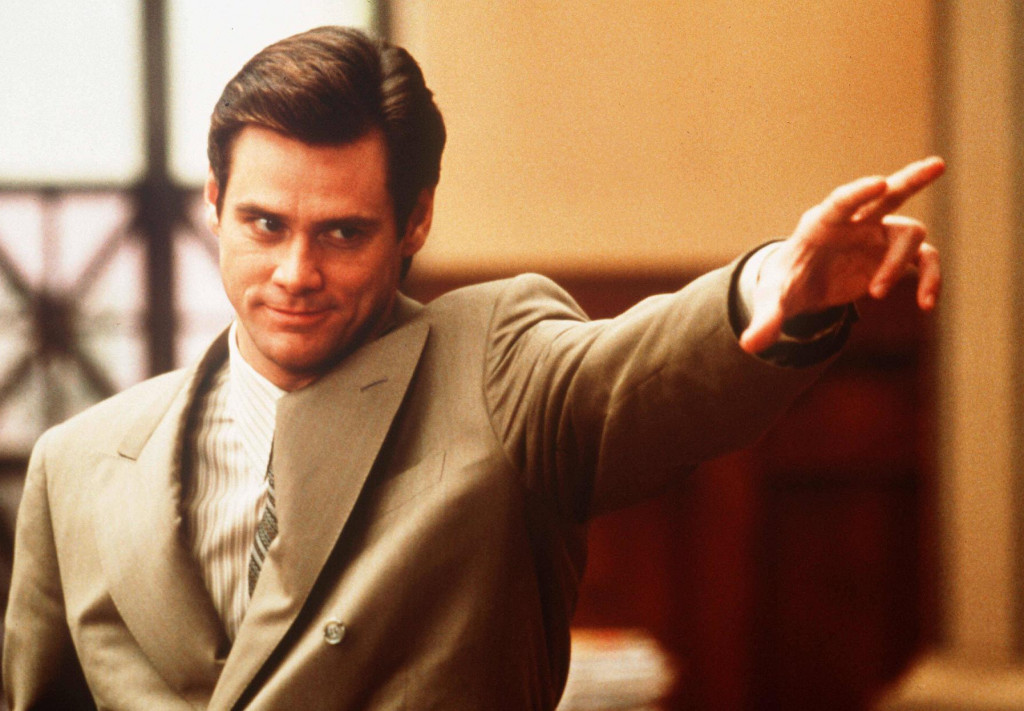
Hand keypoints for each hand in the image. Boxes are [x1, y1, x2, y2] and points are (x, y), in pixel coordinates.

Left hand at [739, 156, 945, 353]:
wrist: (800, 290)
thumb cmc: (784, 285)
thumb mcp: (773, 302)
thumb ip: (766, 320)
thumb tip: (750, 345)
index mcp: (820, 224)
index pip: (841, 201)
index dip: (859, 192)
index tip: (880, 183)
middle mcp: (854, 223)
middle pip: (888, 194)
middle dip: (911, 180)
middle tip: (937, 166)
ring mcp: (877, 237)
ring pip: (909, 234)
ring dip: (897, 265)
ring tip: (874, 295)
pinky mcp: (892, 257)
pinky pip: (922, 261)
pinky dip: (929, 279)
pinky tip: (926, 305)